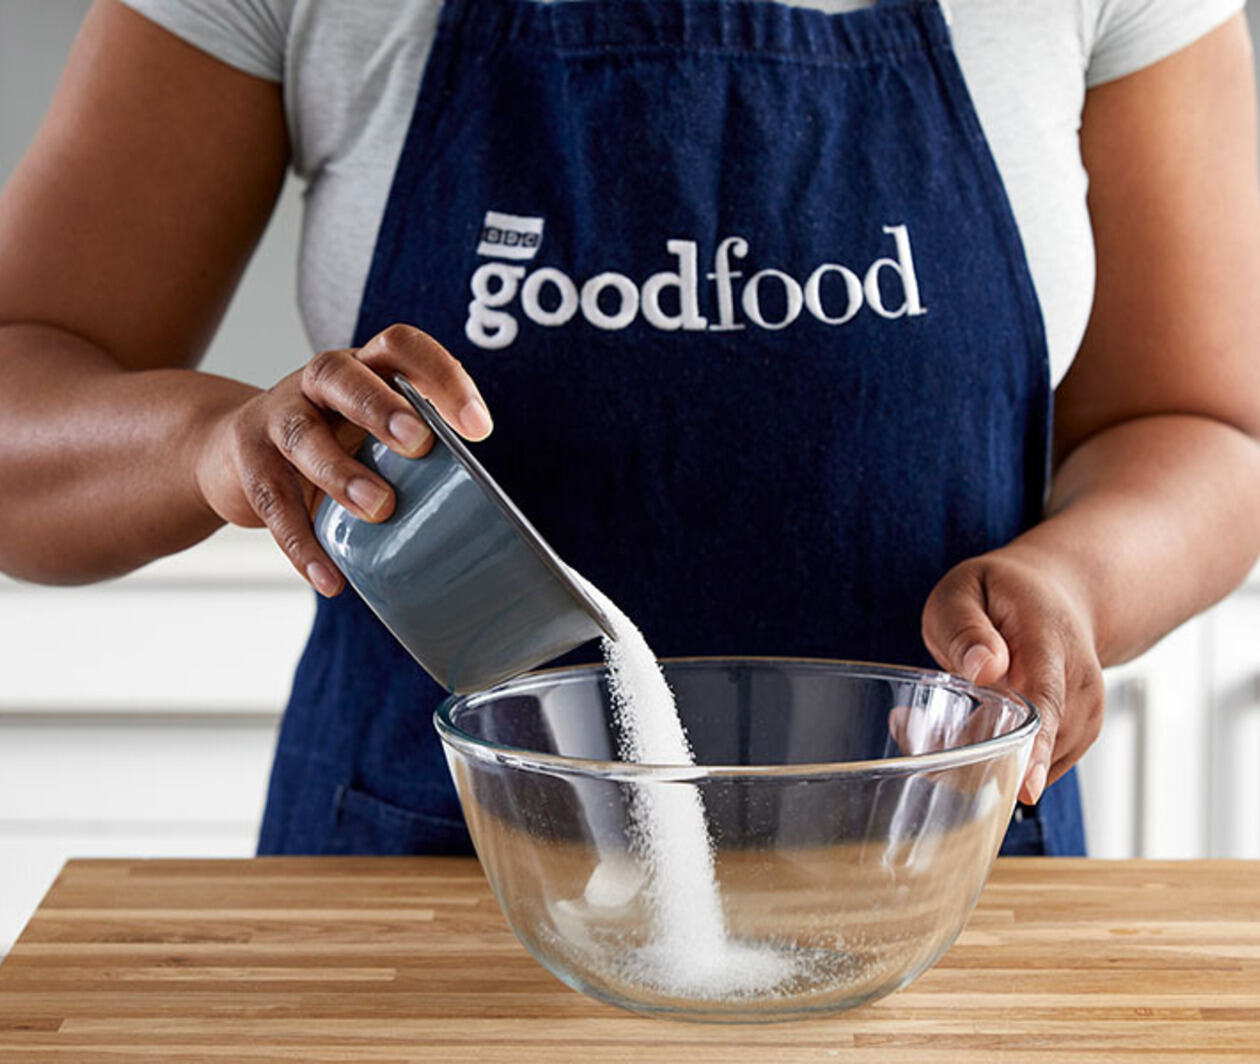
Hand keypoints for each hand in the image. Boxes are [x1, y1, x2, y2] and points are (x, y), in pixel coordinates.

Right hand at [193, 324, 491, 595]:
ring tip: (379, 508)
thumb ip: (413, 454)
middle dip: (379, 407)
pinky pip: (274, 503)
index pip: (402, 347)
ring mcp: (277, 419)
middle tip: (419, 443)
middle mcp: (317, 382)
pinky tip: (330, 577)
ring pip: (302, 435)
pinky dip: (302, 543)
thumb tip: (478, 517)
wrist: (231, 454)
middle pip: (341, 375)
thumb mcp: (372, 433)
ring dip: (341, 472)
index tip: (478, 427)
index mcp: (362, 366)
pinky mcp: (249, 464)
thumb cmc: (330, 443)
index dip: (442, 376)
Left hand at [920, 548, 1104, 805]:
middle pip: (1037, 744)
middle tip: (909, 736)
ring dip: (980, 757)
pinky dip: (999, 759)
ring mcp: (1084, 713)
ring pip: (1032, 762)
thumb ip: (966, 627)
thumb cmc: (1001, 594)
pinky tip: (968, 731)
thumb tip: (984, 667)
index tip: (1025, 787)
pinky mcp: (1077, 735)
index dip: (1037, 749)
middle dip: (975, 758)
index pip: (1049, 703)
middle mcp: (1078, 684)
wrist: (1058, 594)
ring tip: (931, 724)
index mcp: (1050, 644)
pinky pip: (1034, 764)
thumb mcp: (964, 592)